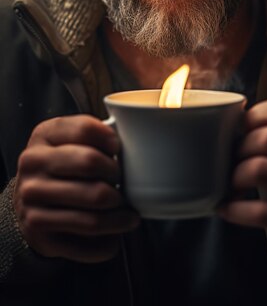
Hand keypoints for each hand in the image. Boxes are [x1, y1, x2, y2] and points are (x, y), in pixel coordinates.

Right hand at [14, 115, 139, 262]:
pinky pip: (87, 244)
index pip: (85, 128)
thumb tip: (132, 146)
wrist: (27, 203)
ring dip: (119, 216)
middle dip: (115, 175)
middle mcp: (33, 165)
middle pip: (90, 163)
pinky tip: (114, 234)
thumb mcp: (68, 141)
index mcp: (44, 135)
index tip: (118, 149)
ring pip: (92, 212)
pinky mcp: (39, 235)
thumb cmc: (61, 168)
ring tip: (129, 215)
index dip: (110, 139)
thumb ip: (93, 137)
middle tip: (121, 183)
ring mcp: (32, 202)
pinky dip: (109, 242)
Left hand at [218, 97, 266, 259]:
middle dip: (240, 147)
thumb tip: (229, 127)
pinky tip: (226, 208)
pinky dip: (236, 209)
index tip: (241, 126)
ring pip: (261, 170)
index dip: (257, 113)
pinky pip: (262, 211)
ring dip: (235, 176)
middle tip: (231, 158)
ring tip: (231, 183)